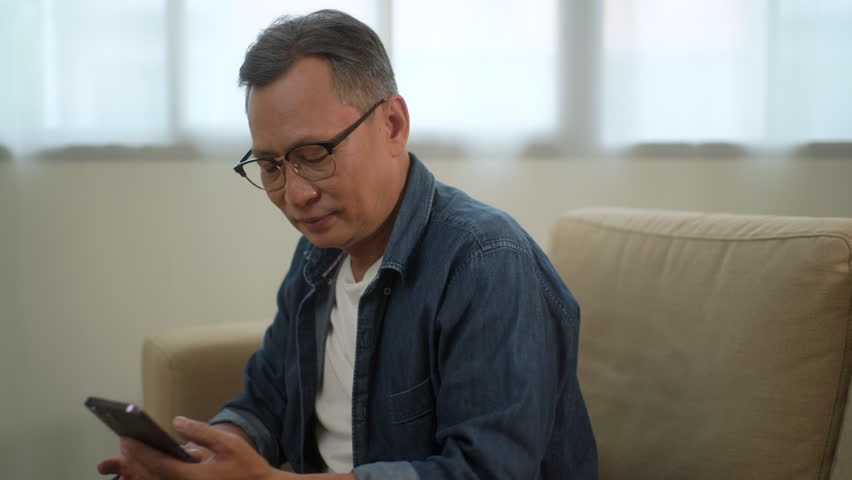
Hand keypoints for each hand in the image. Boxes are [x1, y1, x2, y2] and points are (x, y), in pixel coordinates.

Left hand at [107, 416, 277, 479]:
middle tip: (125, 442)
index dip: (139, 451)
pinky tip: (150, 465)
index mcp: (193, 477)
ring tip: (132, 453)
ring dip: (140, 468)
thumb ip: (202, 432)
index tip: (126, 439)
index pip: (157, 463)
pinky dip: (153, 475)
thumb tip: (178, 422)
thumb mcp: (228, 444)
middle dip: (135, 459)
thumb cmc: (247, 467)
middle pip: (150, 476)